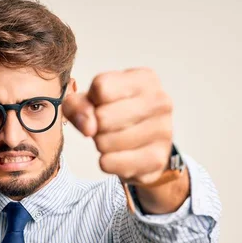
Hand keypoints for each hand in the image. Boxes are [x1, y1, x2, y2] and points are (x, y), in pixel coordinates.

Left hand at [63, 68, 172, 185]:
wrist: (143, 146)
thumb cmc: (114, 116)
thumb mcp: (90, 101)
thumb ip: (78, 106)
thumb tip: (88, 128)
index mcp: (144, 79)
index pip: (101, 87)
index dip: (91, 101)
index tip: (100, 105)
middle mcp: (160, 101)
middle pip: (102, 117)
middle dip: (95, 127)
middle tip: (107, 127)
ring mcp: (163, 130)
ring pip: (105, 142)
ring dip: (101, 145)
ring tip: (114, 140)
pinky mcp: (158, 159)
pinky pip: (111, 163)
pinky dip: (106, 162)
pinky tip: (118, 156)